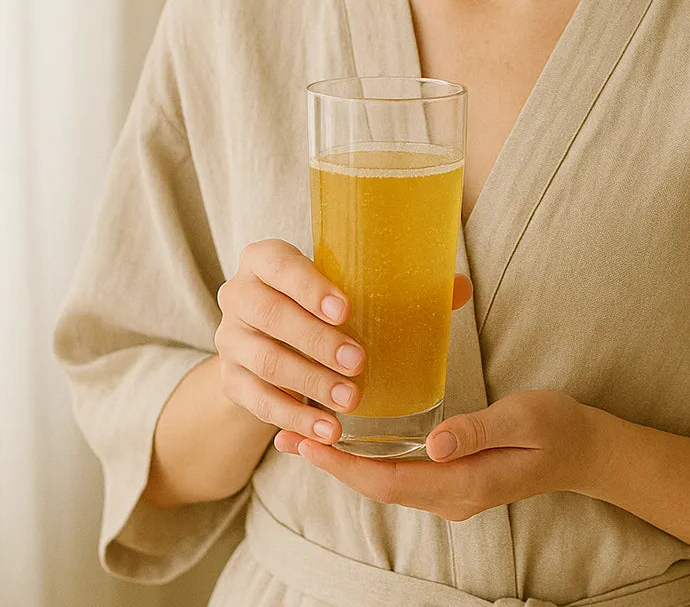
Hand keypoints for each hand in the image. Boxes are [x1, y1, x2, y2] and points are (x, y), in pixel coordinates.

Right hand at [214, 238, 472, 442]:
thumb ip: (400, 285)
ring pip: (264, 360)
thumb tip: (459, 287)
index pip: (278, 263)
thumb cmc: (322, 303)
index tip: (347, 310)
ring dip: (309, 382)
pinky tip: (327, 430)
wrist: (270, 337)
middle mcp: (238, 293)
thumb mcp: (348, 287)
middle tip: (359, 362)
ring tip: (351, 400)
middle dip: (316, 340)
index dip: (308, 285)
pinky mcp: (230, 381)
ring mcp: (229, 340)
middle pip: (269, 314)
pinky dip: (294, 417)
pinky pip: (258, 402)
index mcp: (265, 259)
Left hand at [273, 388, 596, 520]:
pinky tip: (354, 438)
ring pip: (387, 482)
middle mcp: (452, 495)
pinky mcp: (455, 479)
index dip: (346, 466)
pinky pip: (402, 474)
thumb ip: (478, 430)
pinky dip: (371, 459)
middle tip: (285, 434)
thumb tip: (434, 443)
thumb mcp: (522, 418)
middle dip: (331, 464)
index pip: (392, 482)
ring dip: (346, 463)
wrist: (585, 450)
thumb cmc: (556, 426)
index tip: (308, 445)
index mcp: (465, 483)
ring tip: (306, 434)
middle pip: (379, 486)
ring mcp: (453, 492)